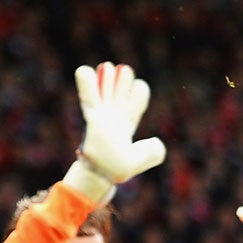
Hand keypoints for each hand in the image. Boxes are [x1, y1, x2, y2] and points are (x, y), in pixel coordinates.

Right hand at [67, 62, 166, 195]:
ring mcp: (102, 118)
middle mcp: (113, 120)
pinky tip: (85, 70)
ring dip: (107, 80)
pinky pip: (89, 98)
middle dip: (122, 83)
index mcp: (125, 127)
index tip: (141, 86)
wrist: (100, 176)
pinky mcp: (91, 118)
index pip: (134, 107)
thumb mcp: (142, 159)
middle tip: (125, 70)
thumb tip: (157, 142)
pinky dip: (87, 85)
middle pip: (118, 96)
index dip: (138, 96)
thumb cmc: (118, 169)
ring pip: (104, 94)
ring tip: (108, 66)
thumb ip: (154, 151)